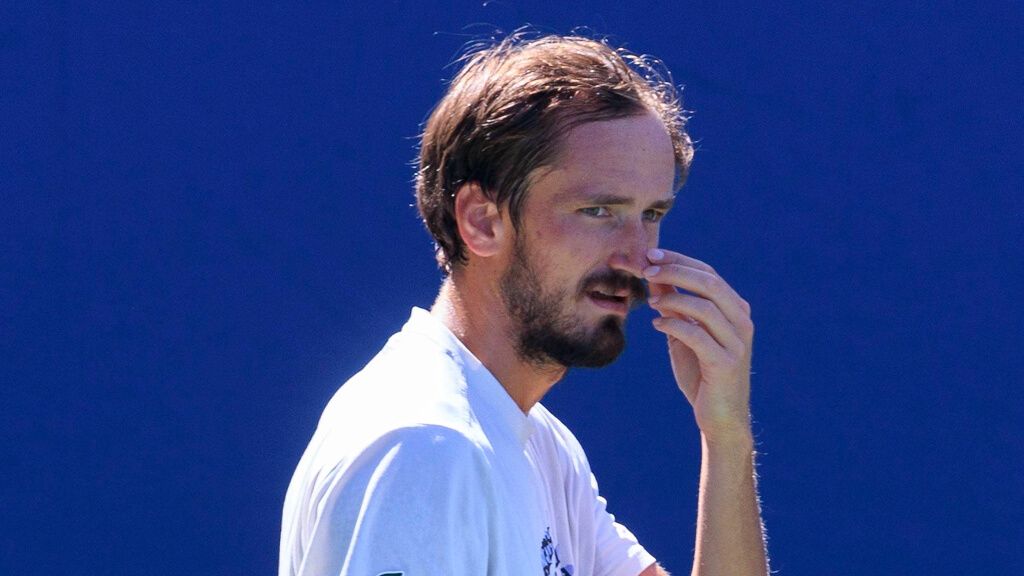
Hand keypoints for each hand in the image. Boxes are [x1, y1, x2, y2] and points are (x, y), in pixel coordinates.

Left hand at [644, 249, 753, 440]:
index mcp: (735, 310)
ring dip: (673, 297)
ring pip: (706, 306)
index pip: (707, 273)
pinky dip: (674, 325)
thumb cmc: (702, 373)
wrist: (720, 417)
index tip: (651, 254)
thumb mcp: (685, 334)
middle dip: (675, 272)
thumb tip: (654, 277)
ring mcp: (736, 342)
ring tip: (649, 300)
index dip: (679, 260)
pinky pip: (698, 335)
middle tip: (647, 269)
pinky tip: (656, 325)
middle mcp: (741, 321)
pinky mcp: (725, 363)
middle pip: (709, 283)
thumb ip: (675, 307)